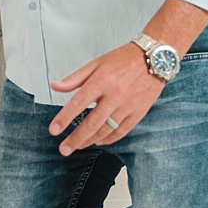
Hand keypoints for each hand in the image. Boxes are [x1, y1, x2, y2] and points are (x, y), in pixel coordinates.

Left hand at [48, 44, 165, 154]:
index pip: (78, 103)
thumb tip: (55, 86)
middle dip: (76, 138)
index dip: (64, 118)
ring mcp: (127, 105)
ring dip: (90, 141)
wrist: (153, 58)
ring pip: (106, 129)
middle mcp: (114, 94)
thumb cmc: (123, 60)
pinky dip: (109, 139)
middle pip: (92, 122)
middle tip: (64, 149)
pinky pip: (122, 131)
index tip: (54, 130)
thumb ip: (74, 78)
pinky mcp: (138, 112)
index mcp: (101, 80)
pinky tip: (99, 141)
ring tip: (78, 146)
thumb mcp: (95, 63)